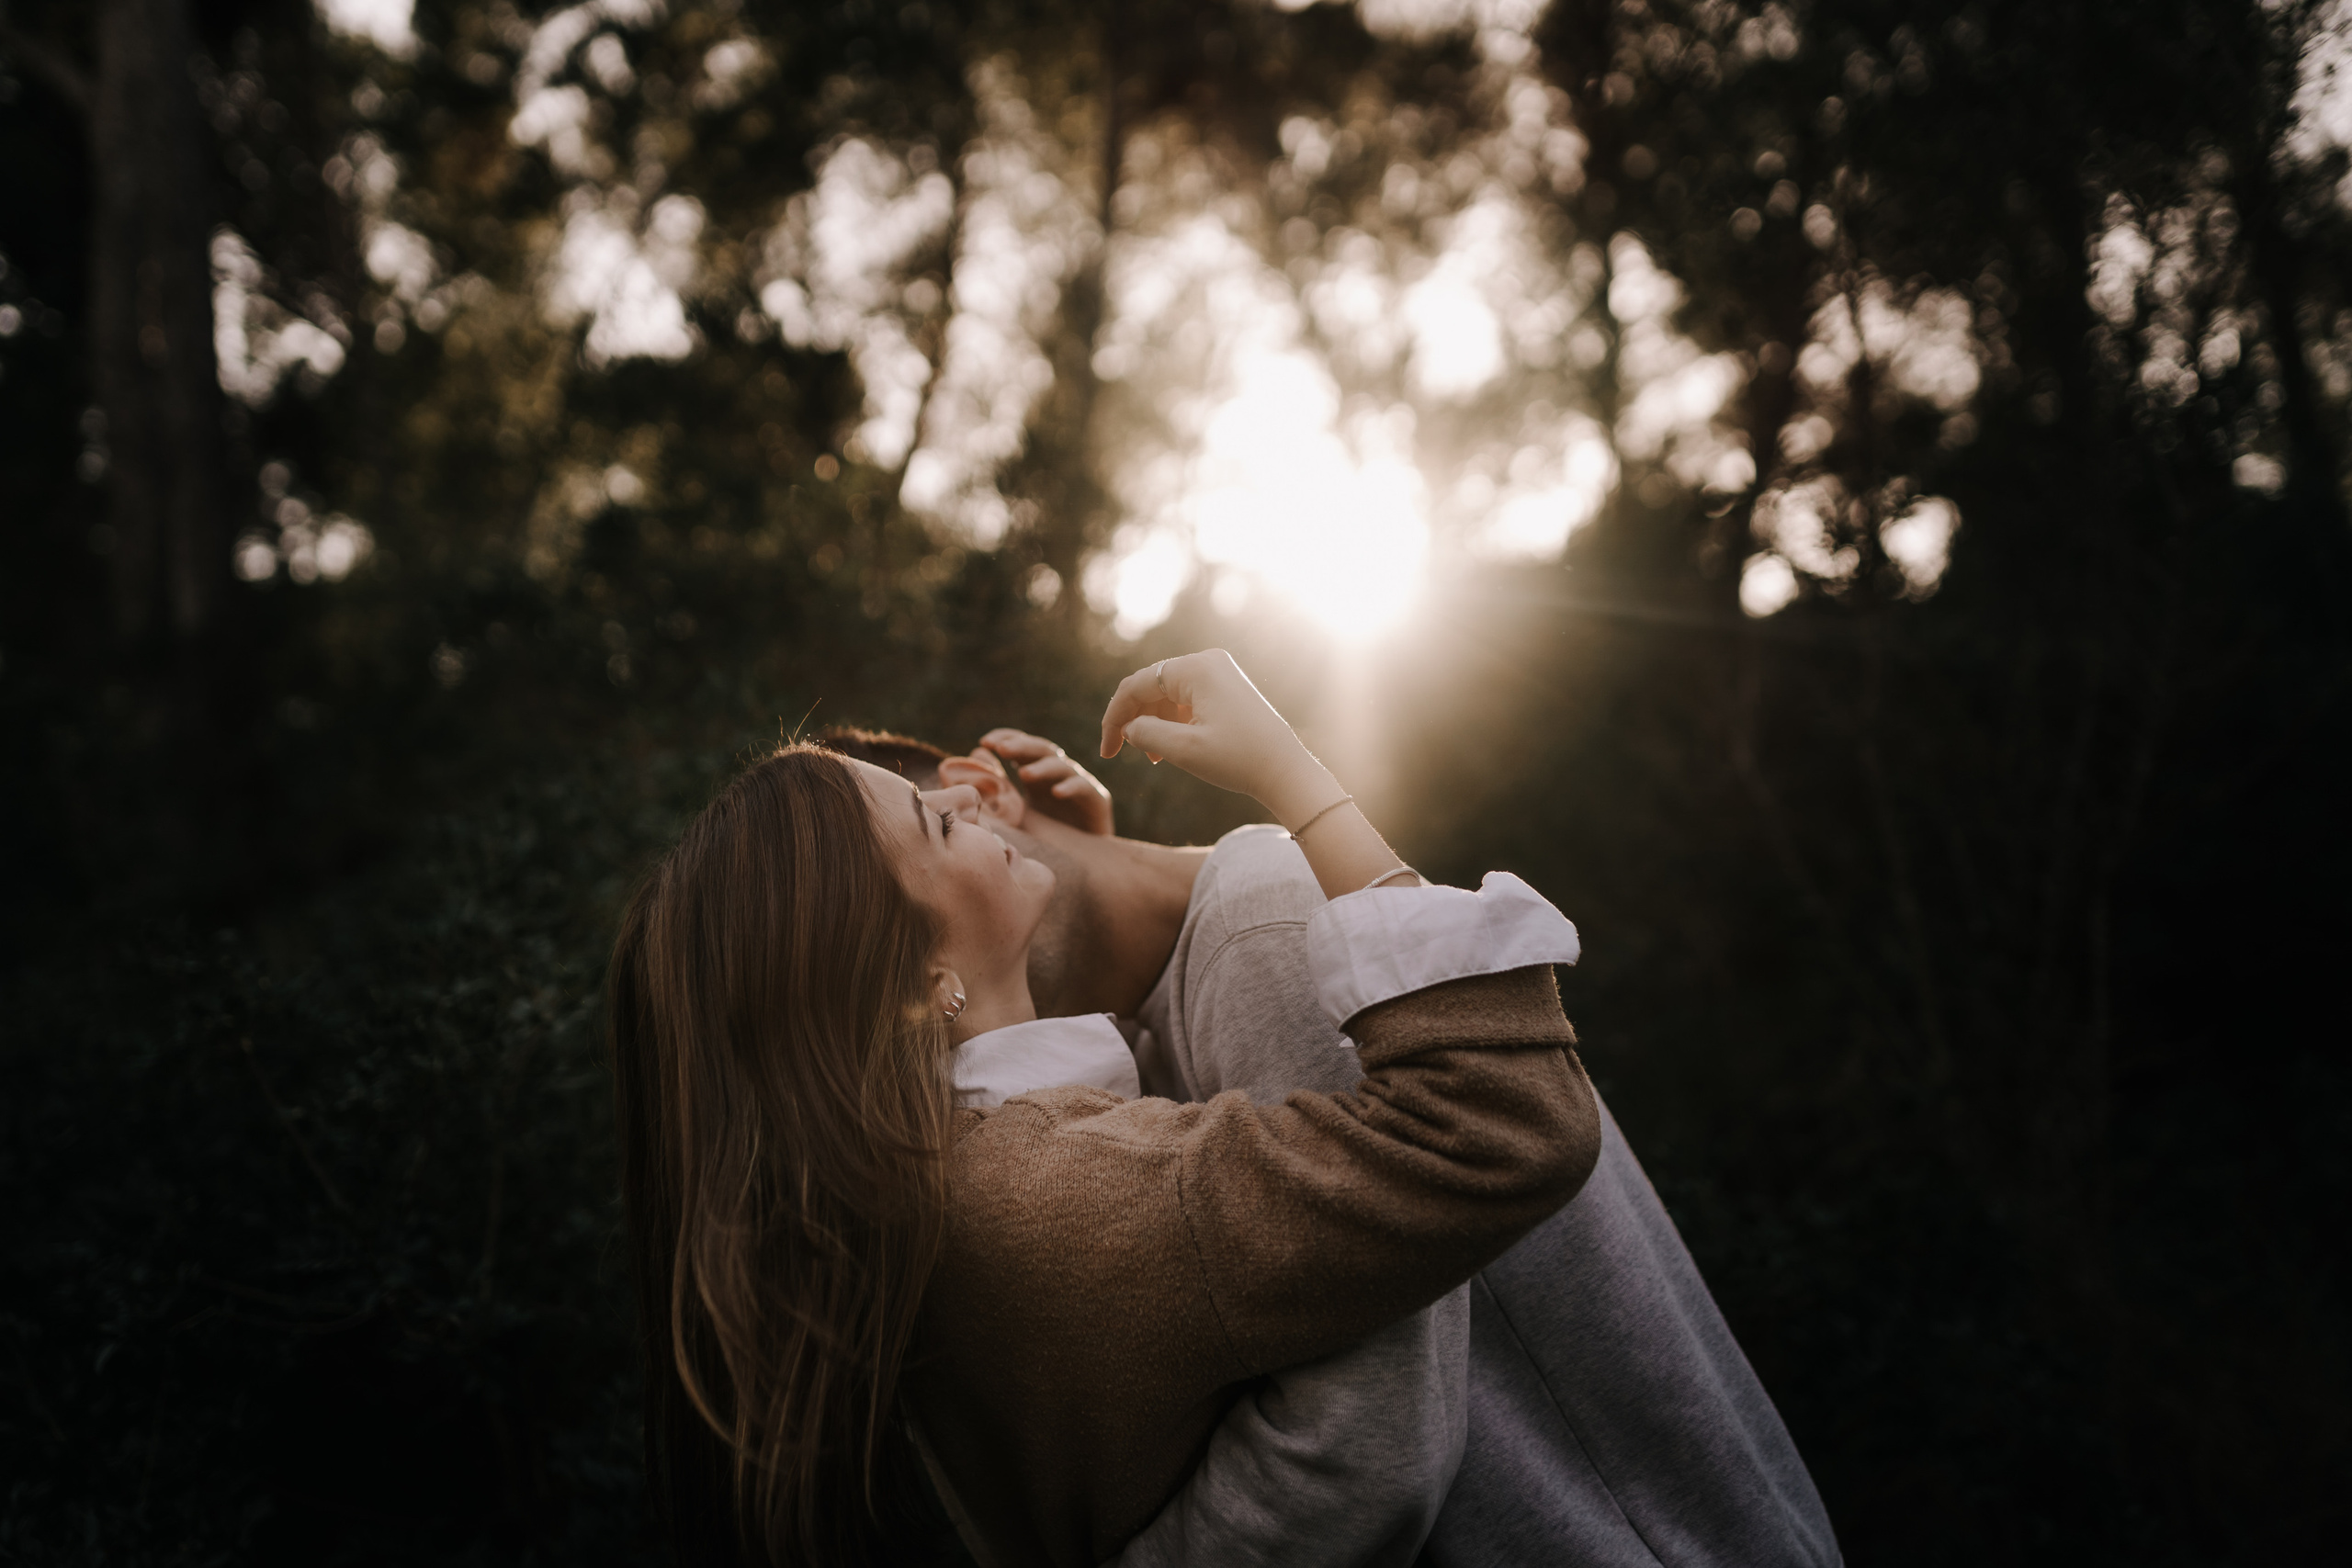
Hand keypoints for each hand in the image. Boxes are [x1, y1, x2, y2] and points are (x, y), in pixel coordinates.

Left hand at [978, 729, 1114, 835]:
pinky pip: (1084, 788)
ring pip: (1061, 766)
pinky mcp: (1097, 799)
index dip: (1006, 738)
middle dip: (1021, 746)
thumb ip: (997, 786)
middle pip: (1040, 749)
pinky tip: (1057, 793)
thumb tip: (975, 754)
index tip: (985, 742)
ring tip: (1025, 775)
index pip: (1022, 746)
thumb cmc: (1043, 840)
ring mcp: (1079, 783)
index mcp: (1036, 774)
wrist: (1080, 865)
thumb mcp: (1014, 812)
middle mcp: (1058, 774)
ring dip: (1042, 768)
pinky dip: (1071, 787)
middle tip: (1003, 749)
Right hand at [1098, 650, 1336, 828]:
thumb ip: (1145, 733)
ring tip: (1152, 757)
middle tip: (1121, 753)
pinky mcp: (1227, 688)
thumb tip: (1129, 727)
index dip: (1114, 718)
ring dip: (1152, 723)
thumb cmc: (1238, 760)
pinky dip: (1172, 722)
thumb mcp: (1183, 749)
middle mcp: (1207, 662)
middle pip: (1151, 687)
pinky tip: (1169, 748)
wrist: (1287, 772)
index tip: (1107, 752)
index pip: (1136, 686)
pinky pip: (1187, 700)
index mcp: (1196, 668)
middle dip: (1133, 720)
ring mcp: (1219, 673)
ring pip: (1167, 694)